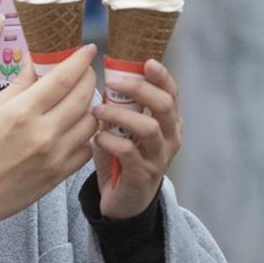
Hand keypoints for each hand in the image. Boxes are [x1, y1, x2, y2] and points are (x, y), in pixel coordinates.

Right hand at [0, 45, 98, 228]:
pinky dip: (85, 135)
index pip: (63, 78)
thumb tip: (37, 62)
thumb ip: (19, 85)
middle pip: (83, 97)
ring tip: (80, 99)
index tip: (88, 49)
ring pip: (90, 123)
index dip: (79, 60)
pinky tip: (73, 129)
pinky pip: (86, 149)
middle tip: (86, 70)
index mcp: (22, 112)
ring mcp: (55, 156)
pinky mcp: (60, 174)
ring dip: (90, 106)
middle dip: (89, 78)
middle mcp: (44, 132)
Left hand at [91, 59, 181, 218]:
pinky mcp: (142, 175)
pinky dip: (110, 141)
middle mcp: (169, 137)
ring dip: (120, 115)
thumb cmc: (120, 154)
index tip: (146, 62)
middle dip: (139, 89)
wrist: (124, 200)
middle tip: (112, 83)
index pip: (172, 93)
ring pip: (148, 129)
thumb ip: (116, 103)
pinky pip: (129, 153)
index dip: (162, 76)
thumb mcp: (122, 126)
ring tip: (97, 110)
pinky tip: (97, 138)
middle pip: (164, 106)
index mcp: (166, 121)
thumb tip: (92, 71)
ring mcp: (158, 157)